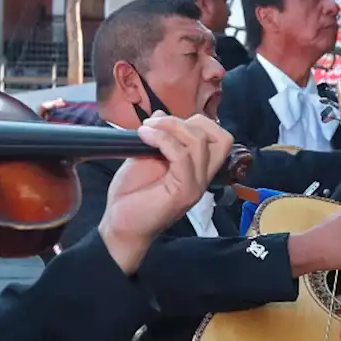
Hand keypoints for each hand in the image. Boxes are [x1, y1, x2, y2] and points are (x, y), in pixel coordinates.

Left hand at [99, 112, 233, 273]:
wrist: (120, 225)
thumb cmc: (132, 195)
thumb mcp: (145, 157)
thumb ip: (159, 138)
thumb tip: (162, 115)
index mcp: (197, 168)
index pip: (219, 137)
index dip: (195, 122)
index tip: (163, 122)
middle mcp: (202, 176)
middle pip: (220, 137)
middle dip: (188, 121)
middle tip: (157, 124)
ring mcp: (196, 185)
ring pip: (199, 142)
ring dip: (170, 127)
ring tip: (147, 130)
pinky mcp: (184, 191)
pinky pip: (181, 155)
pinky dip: (162, 139)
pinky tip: (145, 136)